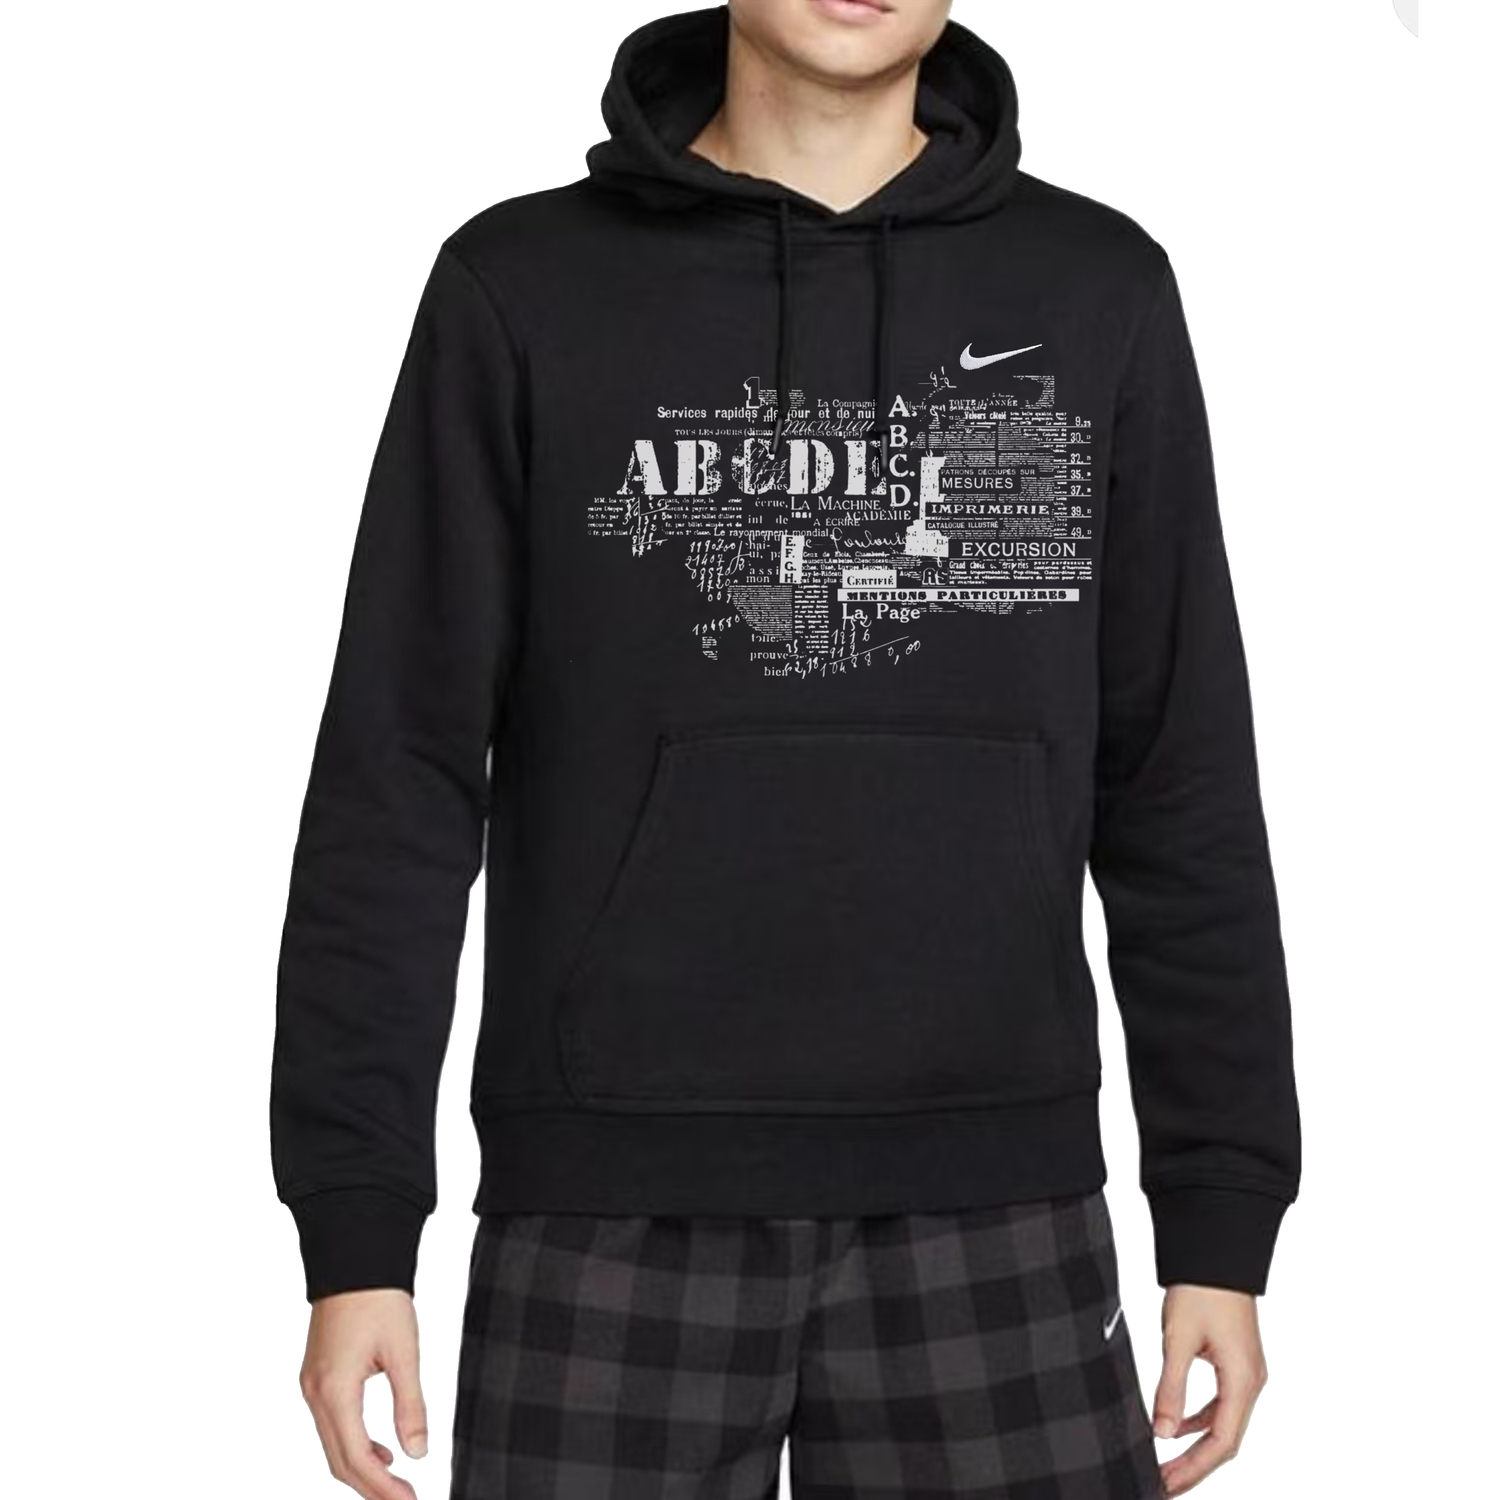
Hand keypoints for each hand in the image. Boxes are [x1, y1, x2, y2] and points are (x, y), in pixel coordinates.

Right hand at [300, 1288, 428, 1499]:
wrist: (354, 1259)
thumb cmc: (380, 1299)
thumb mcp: (404, 1352)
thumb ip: (410, 1404)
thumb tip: (419, 1453)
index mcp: (334, 1391)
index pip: (356, 1458)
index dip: (383, 1488)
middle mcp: (315, 1394)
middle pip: (339, 1461)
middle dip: (371, 1489)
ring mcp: (311, 1386)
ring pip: (333, 1446)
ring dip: (362, 1471)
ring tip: (397, 1486)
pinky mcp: (317, 1378)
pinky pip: (331, 1426)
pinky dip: (354, 1446)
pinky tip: (382, 1453)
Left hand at [1152, 1284, 1267, 1494]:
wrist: (1217, 1251)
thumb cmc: (1201, 1289)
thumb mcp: (1179, 1339)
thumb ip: (1171, 1388)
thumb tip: (1162, 1432)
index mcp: (1242, 1380)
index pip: (1221, 1442)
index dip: (1194, 1468)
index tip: (1165, 1484)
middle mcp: (1251, 1382)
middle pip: (1226, 1440)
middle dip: (1195, 1465)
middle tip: (1162, 1484)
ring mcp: (1246, 1373)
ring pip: (1224, 1424)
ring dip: (1195, 1445)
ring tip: (1165, 1463)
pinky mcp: (1236, 1362)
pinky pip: (1220, 1403)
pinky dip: (1198, 1419)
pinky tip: (1175, 1425)